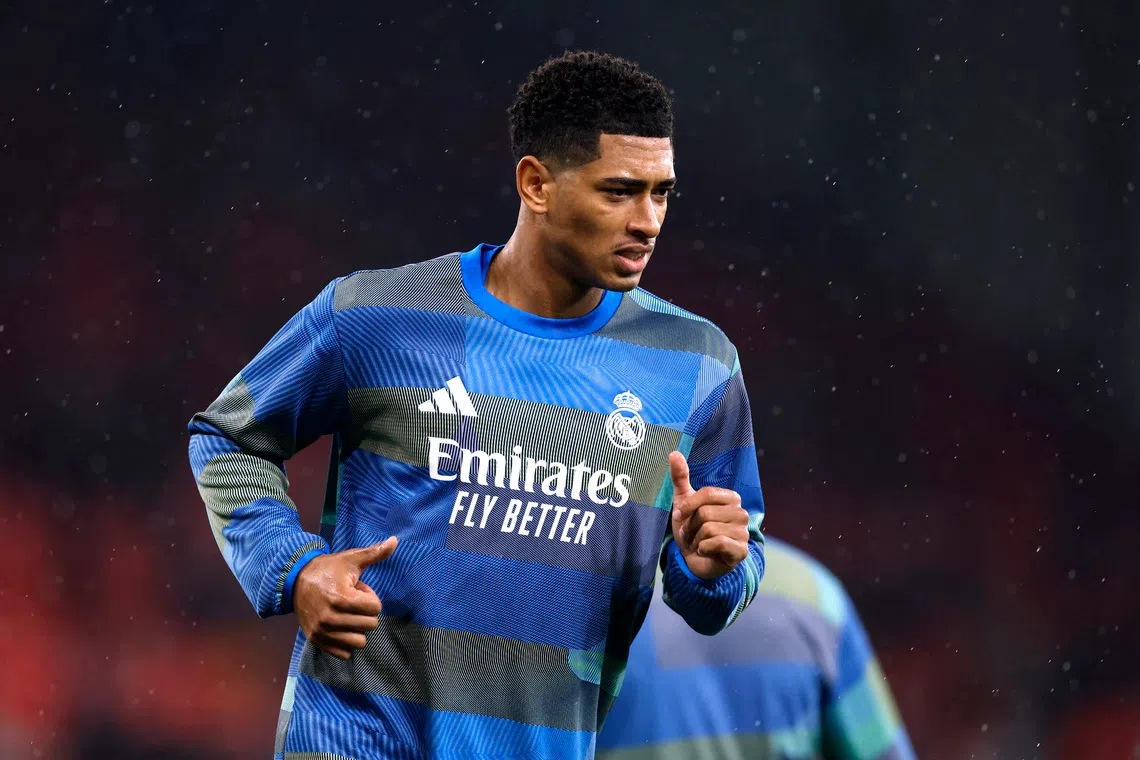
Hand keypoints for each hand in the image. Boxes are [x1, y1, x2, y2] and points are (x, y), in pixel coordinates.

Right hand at [292, 537, 397, 659]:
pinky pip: (344, 653)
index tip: (357, 590)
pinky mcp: (316, 640)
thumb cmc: (328, 569)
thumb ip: (375, 552)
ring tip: (345, 614)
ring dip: (357, 629)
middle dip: (365, 613)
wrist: (294, 581)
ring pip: (359, 642)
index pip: (375, 608)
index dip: (370, 597)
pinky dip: (346, 642)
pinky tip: (340, 627)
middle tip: (351, 601)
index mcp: (341, 598)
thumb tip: (395, 540)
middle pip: (370, 625)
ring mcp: (322, 631)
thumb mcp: (351, 559)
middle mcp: (331, 618)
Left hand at [669, 451, 748, 579]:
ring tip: (698, 543)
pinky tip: (705, 551)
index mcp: (731, 498)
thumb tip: (674, 453)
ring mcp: (743, 532)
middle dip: (690, 527)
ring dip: (695, 539)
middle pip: (705, 513)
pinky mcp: (742, 550)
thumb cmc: (692, 529)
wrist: (695, 560)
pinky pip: (718, 543)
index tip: (679, 516)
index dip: (688, 506)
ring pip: (709, 529)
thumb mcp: (683, 501)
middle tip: (691, 534)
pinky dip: (703, 549)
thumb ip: (680, 477)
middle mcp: (741, 513)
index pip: (707, 494)